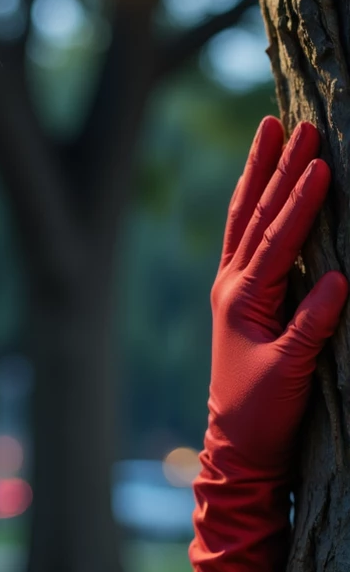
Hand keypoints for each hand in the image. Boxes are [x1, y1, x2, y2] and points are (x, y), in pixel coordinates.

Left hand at [206, 116, 347, 477]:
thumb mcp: (293, 371)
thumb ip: (314, 325)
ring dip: (261, 174)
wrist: (238, 447)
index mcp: (241, 300)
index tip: (321, 163)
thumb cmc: (264, 412)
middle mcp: (232, 287)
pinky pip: (249, 240)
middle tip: (294, 124)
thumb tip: (340, 278)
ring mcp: (233, 291)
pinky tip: (264, 185)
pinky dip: (258, 206)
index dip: (300, 202)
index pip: (276, 240)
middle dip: (276, 169)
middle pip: (257, 216)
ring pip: (247, 220)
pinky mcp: (241, 300)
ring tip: (271, 132)